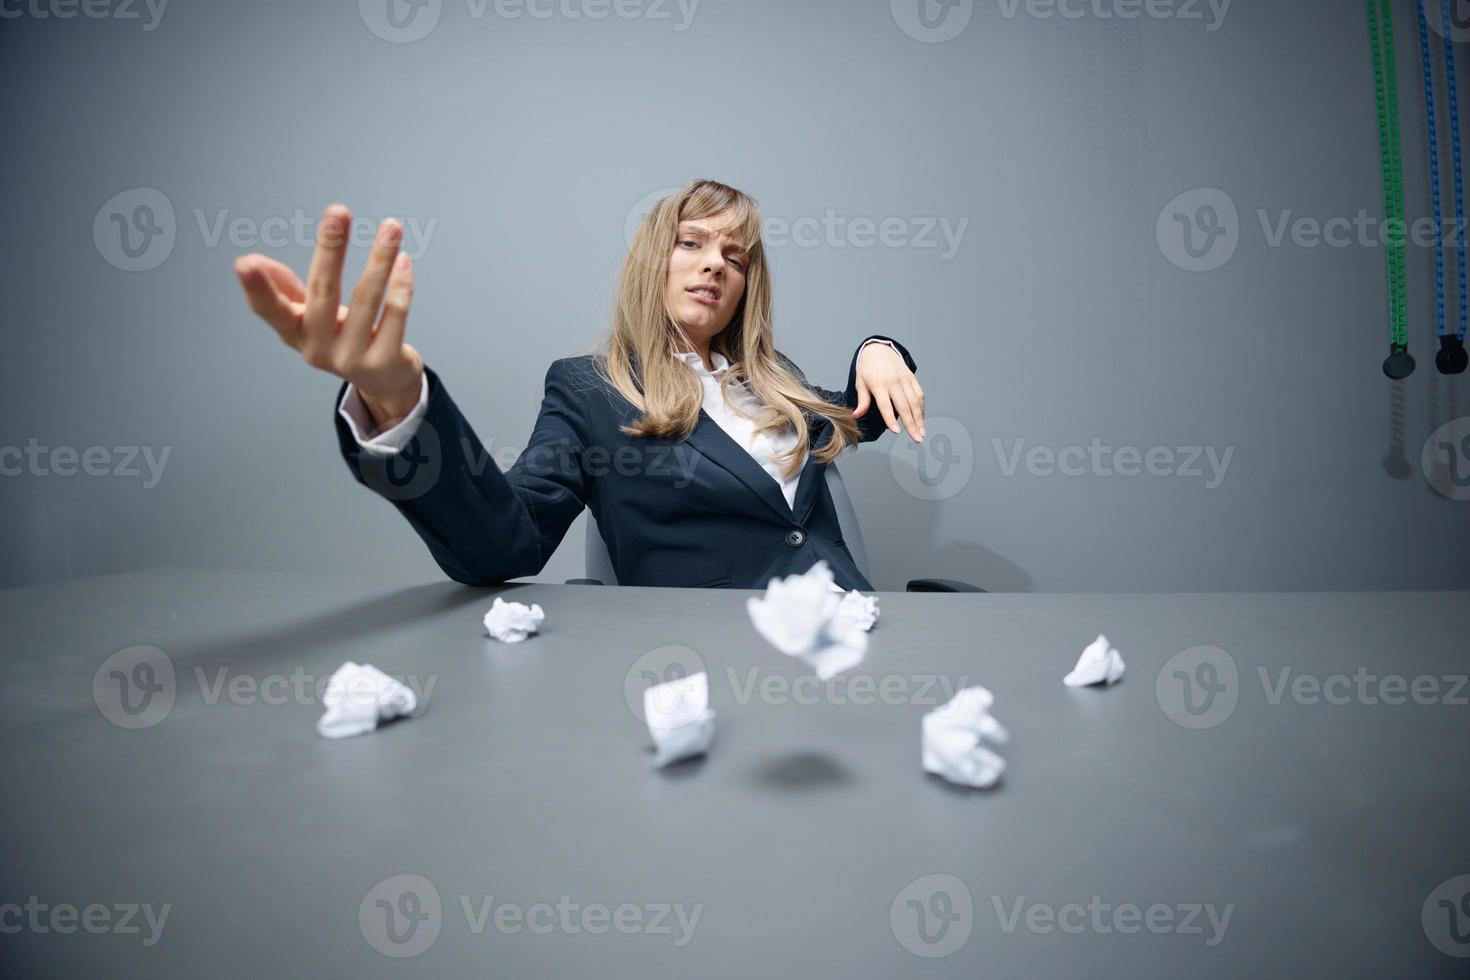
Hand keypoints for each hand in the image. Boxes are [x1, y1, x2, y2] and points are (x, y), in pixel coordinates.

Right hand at [233, 204, 423, 423]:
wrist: (384, 381)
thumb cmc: (343, 337)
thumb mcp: (310, 316)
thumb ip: (284, 288)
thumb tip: (249, 260)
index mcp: (295, 333)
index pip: (270, 310)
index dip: (256, 289)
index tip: (243, 264)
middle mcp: (318, 349)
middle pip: (323, 291)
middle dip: (330, 248)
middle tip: (338, 210)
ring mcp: (352, 359)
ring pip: (366, 299)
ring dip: (380, 259)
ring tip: (391, 226)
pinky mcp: (384, 362)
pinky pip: (394, 316)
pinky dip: (400, 286)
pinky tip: (403, 261)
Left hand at [853, 341, 924, 441]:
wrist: (879, 348)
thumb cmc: (867, 368)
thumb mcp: (860, 382)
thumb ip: (862, 400)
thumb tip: (857, 415)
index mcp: (878, 384)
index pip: (886, 405)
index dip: (890, 419)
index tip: (896, 432)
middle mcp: (893, 382)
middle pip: (904, 406)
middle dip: (911, 425)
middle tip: (917, 439)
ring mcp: (904, 379)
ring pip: (915, 402)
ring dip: (920, 419)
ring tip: (922, 433)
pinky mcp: (911, 377)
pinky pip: (919, 394)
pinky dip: (922, 408)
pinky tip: (922, 420)